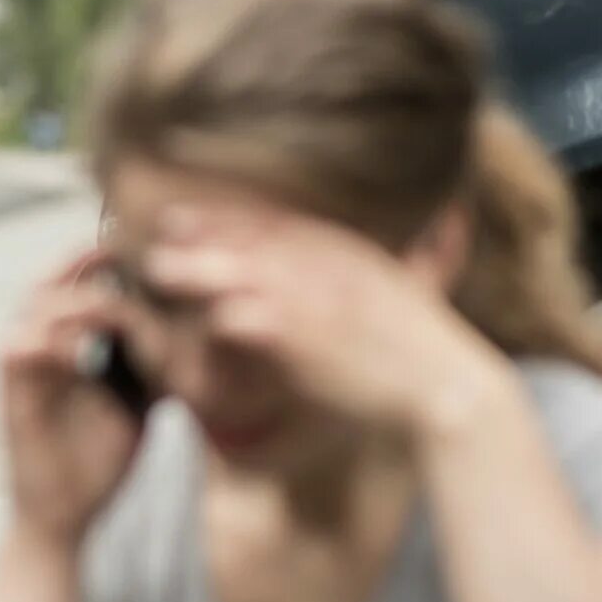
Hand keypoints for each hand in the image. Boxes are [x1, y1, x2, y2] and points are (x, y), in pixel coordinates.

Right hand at [0, 250, 151, 547]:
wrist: (63, 519)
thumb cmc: (97, 466)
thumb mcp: (135, 403)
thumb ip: (147, 365)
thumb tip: (192, 332)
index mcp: (61, 350)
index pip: (72, 287)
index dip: (100, 262)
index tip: (143, 250)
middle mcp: (33, 353)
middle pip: (48, 283)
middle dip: (82, 262)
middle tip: (122, 249)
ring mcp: (19, 374)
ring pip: (34, 308)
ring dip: (75, 300)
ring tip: (114, 302)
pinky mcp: (10, 399)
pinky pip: (22, 348)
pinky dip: (56, 340)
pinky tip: (89, 347)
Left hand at [141, 208, 502, 439]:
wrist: (446, 387)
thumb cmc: (415, 352)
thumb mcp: (389, 295)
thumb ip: (354, 278)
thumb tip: (335, 276)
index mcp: (346, 254)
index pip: (279, 226)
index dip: (233, 218)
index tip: (196, 214)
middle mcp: (328, 267)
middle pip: (255, 239)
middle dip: (207, 230)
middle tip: (162, 226)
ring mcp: (315, 298)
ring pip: (242, 272)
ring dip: (198, 268)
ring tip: (155, 269)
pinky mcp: (305, 336)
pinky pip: (246, 321)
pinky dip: (214, 321)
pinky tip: (185, 321)